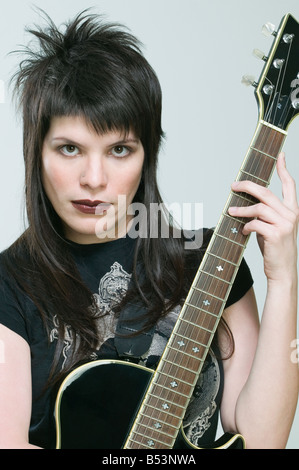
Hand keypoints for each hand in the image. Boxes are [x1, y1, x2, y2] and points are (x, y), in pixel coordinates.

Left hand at [228, 153, 298, 281]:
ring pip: (258, 208)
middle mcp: (291, 214)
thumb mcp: (273, 227)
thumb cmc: (275, 249)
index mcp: (293, 210)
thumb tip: (245, 203)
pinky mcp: (276, 234)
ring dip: (241, 209)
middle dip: (247, 186)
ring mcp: (285, 224)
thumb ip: (264, 214)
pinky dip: (246, 226)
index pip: (290, 184)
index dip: (284, 168)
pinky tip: (243, 231)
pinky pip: (255, 223)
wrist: (282, 271)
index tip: (280, 156)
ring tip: (230, 211)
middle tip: (233, 185)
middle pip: (266, 192)